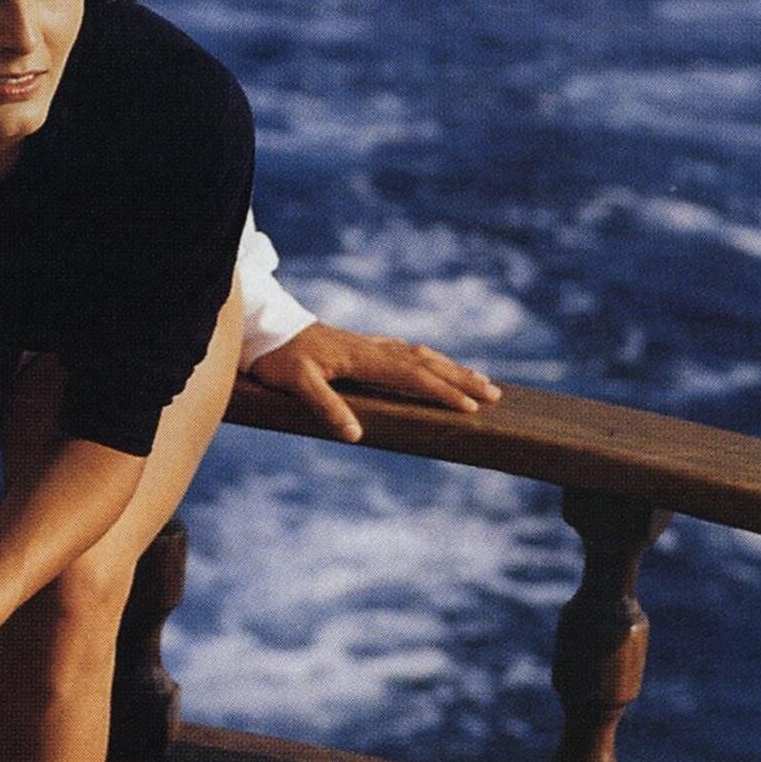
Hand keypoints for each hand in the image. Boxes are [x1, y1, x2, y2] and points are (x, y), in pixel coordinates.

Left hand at [244, 322, 500, 444]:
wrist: (266, 327)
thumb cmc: (281, 359)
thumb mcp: (297, 384)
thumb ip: (325, 406)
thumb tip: (354, 435)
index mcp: (362, 358)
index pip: (411, 375)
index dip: (441, 391)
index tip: (470, 407)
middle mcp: (373, 348)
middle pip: (426, 362)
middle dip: (461, 379)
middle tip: (494, 394)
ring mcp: (370, 345)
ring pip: (420, 355)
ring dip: (451, 367)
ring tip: (480, 381)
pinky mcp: (364, 346)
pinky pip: (407, 351)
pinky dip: (429, 359)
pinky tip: (435, 364)